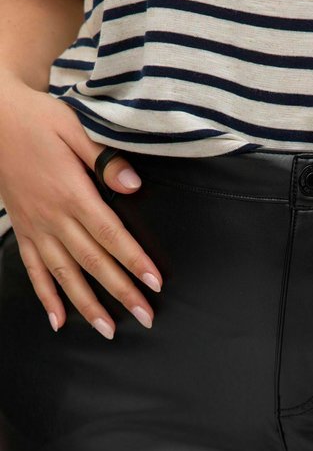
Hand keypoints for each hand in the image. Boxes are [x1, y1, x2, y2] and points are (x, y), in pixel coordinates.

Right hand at [0, 82, 162, 338]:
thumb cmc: (38, 119)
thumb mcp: (74, 128)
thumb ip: (105, 161)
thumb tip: (134, 186)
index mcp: (71, 193)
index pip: (109, 235)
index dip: (133, 260)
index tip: (154, 284)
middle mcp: (52, 216)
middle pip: (92, 262)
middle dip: (121, 291)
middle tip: (146, 317)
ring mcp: (34, 226)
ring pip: (64, 273)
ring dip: (87, 304)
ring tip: (108, 330)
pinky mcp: (21, 229)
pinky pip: (32, 269)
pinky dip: (45, 296)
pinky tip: (58, 321)